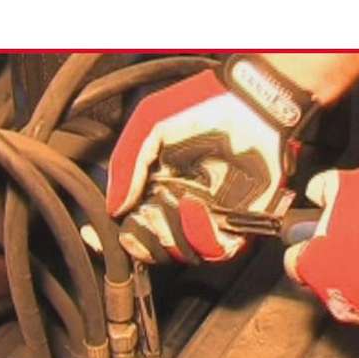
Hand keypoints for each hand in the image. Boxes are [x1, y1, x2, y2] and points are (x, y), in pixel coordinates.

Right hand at [105, 60, 305, 263]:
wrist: (251, 104)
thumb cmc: (201, 107)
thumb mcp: (149, 123)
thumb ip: (126, 164)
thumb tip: (115, 209)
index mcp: (154, 190)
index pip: (131, 229)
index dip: (120, 234)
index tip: (107, 229)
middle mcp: (178, 210)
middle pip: (152, 249)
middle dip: (147, 238)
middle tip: (151, 213)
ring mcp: (206, 220)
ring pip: (181, 253)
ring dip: (175, 236)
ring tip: (182, 202)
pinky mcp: (235, 224)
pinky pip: (214, 249)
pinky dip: (202, 236)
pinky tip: (198, 208)